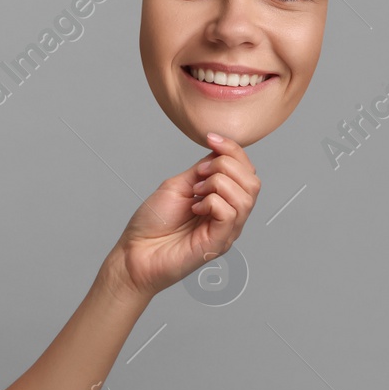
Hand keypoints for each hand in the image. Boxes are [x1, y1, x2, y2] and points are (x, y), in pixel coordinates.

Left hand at [111, 133, 260, 300]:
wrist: (135, 251)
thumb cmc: (152, 222)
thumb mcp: (179, 186)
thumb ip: (202, 171)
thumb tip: (220, 152)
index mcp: (222, 200)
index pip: (246, 171)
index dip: (233, 149)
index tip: (210, 137)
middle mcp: (230, 215)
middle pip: (253, 181)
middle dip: (226, 165)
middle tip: (198, 176)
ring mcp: (227, 230)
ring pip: (246, 196)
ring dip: (218, 183)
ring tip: (196, 192)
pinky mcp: (218, 243)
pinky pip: (230, 214)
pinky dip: (212, 202)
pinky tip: (195, 208)